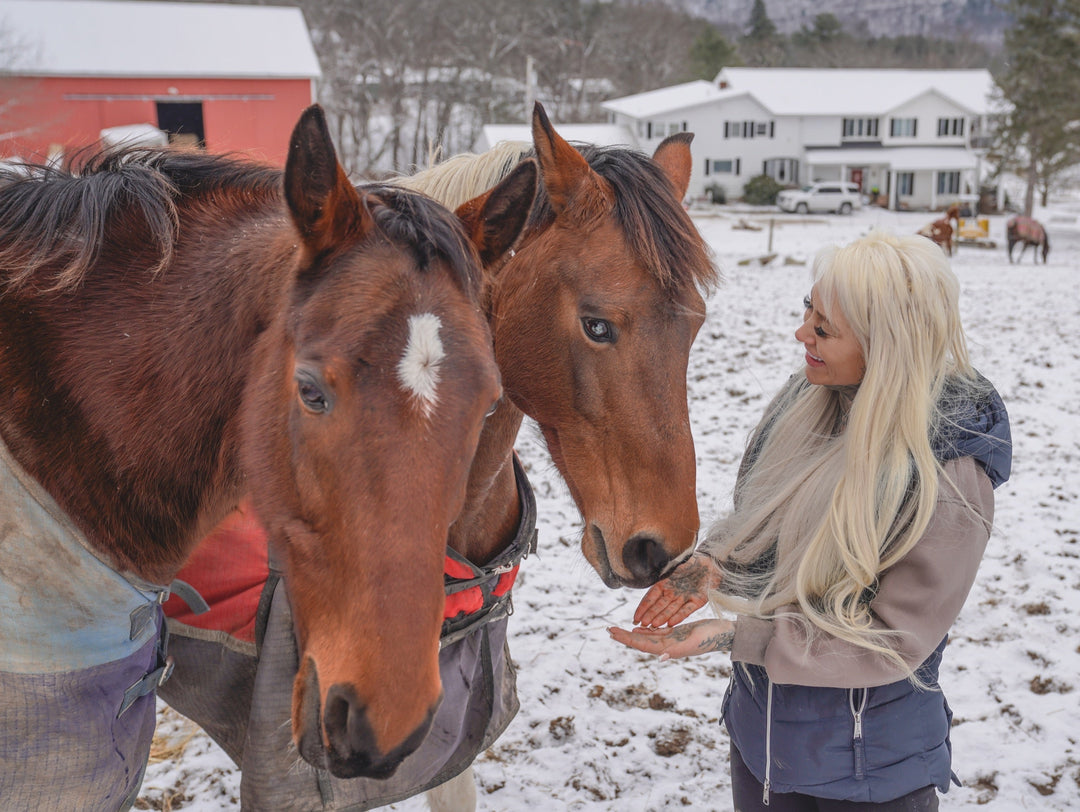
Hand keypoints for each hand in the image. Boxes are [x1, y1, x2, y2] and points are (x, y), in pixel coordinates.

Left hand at [608, 618, 733, 661]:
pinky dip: (645, 630)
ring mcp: (672, 640)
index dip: (627, 639)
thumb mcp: (694, 642)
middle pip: (641, 641)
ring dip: (632, 634)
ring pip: (647, 637)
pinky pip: (657, 633)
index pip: (642, 644)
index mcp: (669, 649)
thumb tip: (661, 657)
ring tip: (617, 629)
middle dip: (624, 636)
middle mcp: (668, 646)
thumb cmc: (711, 636)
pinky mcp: (676, 633)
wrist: (724, 634)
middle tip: (608, 629)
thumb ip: (678, 651)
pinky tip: (638, 627)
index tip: (613, 632)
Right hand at [633, 552, 719, 627]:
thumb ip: (663, 568)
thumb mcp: (675, 562)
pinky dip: (679, 616)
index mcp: (665, 583)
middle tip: (641, 625)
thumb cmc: (692, 560)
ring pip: (671, 610)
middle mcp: (673, 593)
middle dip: (650, 615)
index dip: (643, 607)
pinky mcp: (697, 601)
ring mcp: (684, 598)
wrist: (712, 563)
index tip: (635, 617)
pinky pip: (687, 610)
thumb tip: (647, 567)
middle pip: (659, 606)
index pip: (651, 597)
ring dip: (662, 617)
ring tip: (653, 626)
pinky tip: (670, 623)